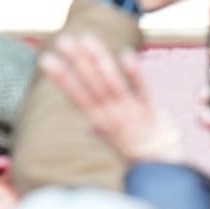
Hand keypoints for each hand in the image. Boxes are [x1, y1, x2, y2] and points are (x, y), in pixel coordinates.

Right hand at [40, 33, 182, 163]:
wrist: (164, 170)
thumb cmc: (139, 155)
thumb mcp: (116, 143)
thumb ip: (102, 130)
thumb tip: (89, 127)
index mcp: (100, 121)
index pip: (77, 95)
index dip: (62, 78)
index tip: (46, 60)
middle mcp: (112, 115)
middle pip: (92, 85)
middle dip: (77, 61)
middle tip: (62, 40)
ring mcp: (132, 112)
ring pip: (112, 83)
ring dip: (99, 60)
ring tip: (86, 39)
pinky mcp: (152, 110)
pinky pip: (143, 89)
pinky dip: (134, 73)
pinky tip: (126, 54)